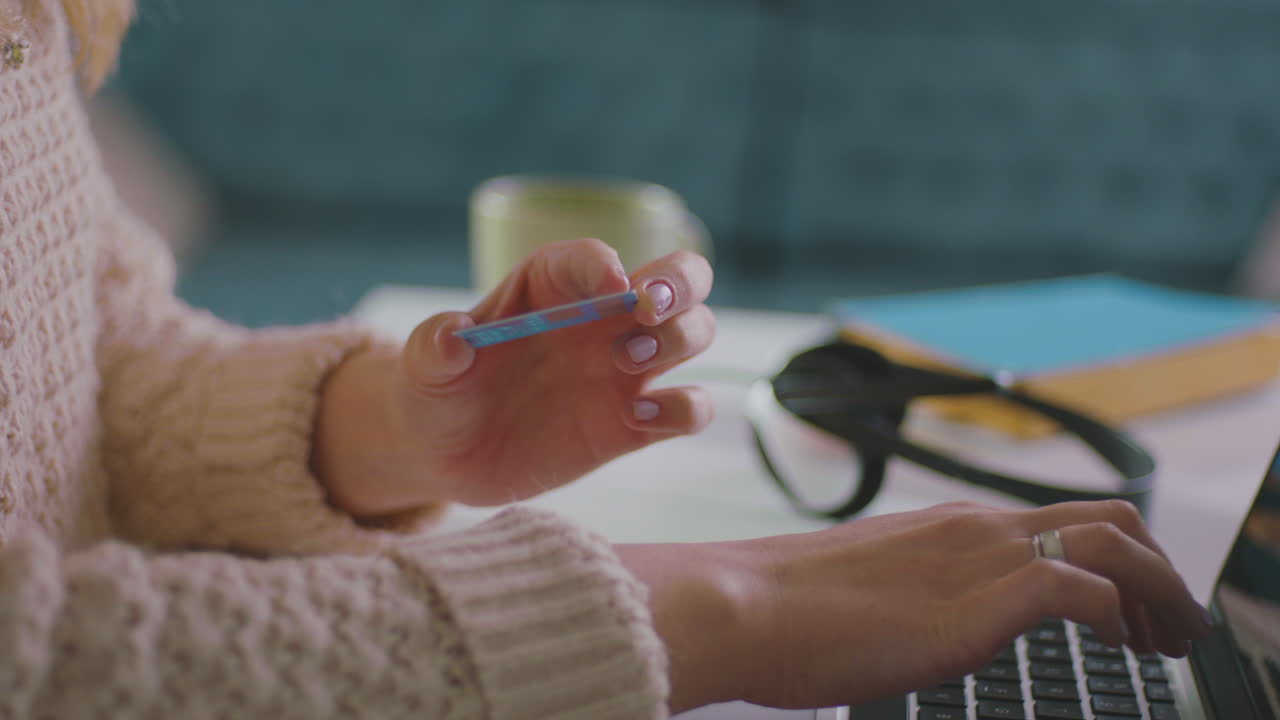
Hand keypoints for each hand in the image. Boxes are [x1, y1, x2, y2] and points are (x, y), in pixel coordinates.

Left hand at [314, 239, 714, 514]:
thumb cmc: (437, 391)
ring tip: (627, 363)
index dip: (606, 265)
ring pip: (695, 332)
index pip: (592, 258)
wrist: (446, 454)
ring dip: (679, 339)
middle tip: (650, 309)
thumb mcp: (425, 366)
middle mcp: (602, 319)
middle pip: (677, 276)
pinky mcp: (635, 424)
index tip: (609, 288)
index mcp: (553, 285)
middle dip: (680, 283)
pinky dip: (683, 409)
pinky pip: (688, 408)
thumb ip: (435, 345)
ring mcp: (626, 370)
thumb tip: (453, 335)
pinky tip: (635, 420)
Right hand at [619, 500, 1213, 712]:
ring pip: (1114, 543)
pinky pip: (1080, 590)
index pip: (1062, 524)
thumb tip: (919, 622)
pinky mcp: (974, 602)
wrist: (734, 605)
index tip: (1131, 611)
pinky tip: (1114, 645)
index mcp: (949, 528)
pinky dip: (1117, 613)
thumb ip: (909, 597)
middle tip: (1168, 628)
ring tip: (1165, 643)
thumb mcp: (863, 596)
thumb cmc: (779, 611)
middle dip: (1158, 572)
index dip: (1116, 563)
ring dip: (1158, 592)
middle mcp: (975, 530)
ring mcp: (977, 559)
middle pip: (1109, 520)